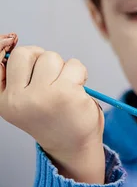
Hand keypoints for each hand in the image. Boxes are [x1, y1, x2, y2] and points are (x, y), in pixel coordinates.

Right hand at [0, 36, 104, 183]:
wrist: (72, 147)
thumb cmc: (50, 116)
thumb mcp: (23, 97)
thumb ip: (17, 73)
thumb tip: (10, 38)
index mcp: (3, 100)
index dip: (2, 46)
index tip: (11, 40)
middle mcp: (18, 100)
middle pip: (26, 53)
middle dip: (40, 59)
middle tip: (49, 79)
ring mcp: (42, 97)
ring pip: (51, 57)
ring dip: (62, 68)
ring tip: (63, 89)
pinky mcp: (67, 94)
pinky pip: (74, 65)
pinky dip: (80, 74)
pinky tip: (77, 93)